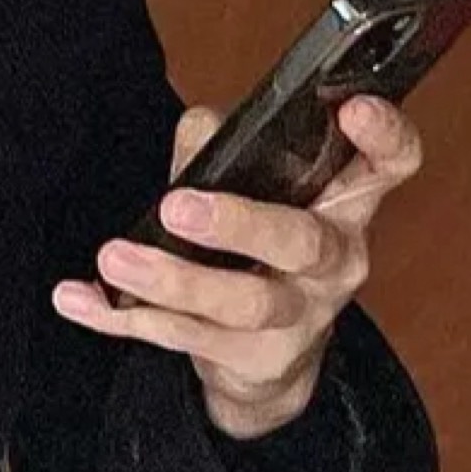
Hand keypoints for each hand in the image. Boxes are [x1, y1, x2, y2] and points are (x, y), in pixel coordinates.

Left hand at [51, 97, 424, 441]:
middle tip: (179, 208)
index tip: (354, 108)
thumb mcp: (256, 189)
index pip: (392, 164)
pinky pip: (182, 340)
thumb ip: (223, 150)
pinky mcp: (256, 363)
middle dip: (240, 224)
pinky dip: (121, 320)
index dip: (385, 136)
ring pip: (242, 303)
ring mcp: (301, 319)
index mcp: (345, 203)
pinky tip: (78, 300)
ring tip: (115, 258)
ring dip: (172, 279)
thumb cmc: (264, 249)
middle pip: (303, 242)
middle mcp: (335, 261)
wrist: (270, 360)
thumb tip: (200, 130)